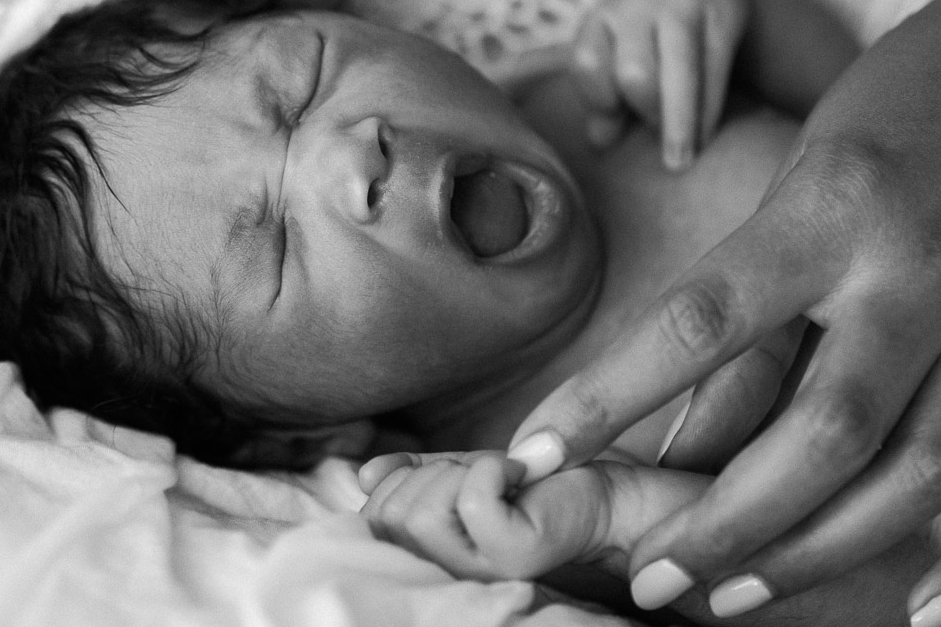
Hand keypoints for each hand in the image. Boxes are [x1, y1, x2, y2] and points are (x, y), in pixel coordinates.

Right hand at [359, 451, 703, 583]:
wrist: (679, 510)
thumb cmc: (597, 495)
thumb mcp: (496, 477)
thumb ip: (437, 478)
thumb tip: (365, 473)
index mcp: (454, 554)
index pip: (378, 521)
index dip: (389, 489)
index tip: (446, 472)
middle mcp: (467, 573)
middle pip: (387, 521)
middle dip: (423, 476)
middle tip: (489, 474)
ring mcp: (495, 572)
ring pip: (415, 519)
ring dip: (455, 473)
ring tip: (506, 476)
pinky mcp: (528, 559)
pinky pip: (471, 509)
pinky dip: (486, 473)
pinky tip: (519, 474)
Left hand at [509, 0, 940, 618]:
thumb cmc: (866, 143)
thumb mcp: (782, 210)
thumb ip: (744, 329)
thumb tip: (674, 448)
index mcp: (825, 214)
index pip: (699, 322)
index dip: (608, 400)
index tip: (531, 458)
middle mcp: (908, 276)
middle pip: (824, 430)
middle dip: (730, 522)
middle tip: (649, 578)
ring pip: (912, 475)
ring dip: (813, 553)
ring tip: (725, 596)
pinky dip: (904, 538)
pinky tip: (845, 582)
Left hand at [570, 0, 748, 170]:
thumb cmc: (647, 31)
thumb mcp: (616, 54)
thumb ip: (605, 99)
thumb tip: (600, 143)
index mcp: (602, 16)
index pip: (587, 64)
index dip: (599, 100)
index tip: (614, 121)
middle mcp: (638, 5)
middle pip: (634, 74)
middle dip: (645, 110)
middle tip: (654, 131)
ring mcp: (682, 4)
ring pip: (678, 73)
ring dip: (679, 124)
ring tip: (680, 162)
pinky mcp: (722, 12)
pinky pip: (715, 71)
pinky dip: (707, 111)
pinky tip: (703, 137)